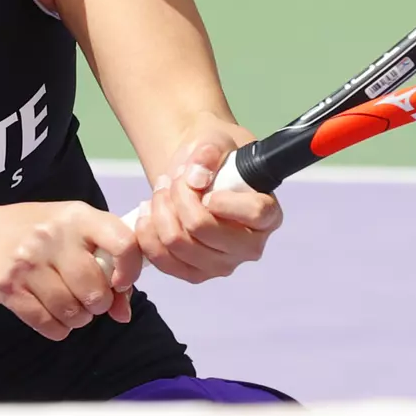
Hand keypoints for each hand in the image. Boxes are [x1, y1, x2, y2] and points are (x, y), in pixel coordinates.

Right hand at [0, 202, 142, 339]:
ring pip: (71, 311)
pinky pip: (47, 323)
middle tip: (91, 298)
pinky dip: (57, 328)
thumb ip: (108, 266)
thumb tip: (123, 313)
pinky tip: (53, 314)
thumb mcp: (78, 235)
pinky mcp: (8, 286)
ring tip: (73, 307)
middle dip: (99, 303)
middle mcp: (53, 235)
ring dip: (78, 318)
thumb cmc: (43, 235)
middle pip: (94, 289)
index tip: (121, 282)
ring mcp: (27, 261)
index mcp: (79, 216)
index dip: (130, 269)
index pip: (122, 242)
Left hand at [136, 117, 282, 283]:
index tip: (207, 187)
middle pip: (205, 230)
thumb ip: (210, 152)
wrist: (194, 174)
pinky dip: (147, 233)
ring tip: (161, 190)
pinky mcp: (195, 274)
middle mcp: (250, 246)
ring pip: (178, 243)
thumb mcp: (216, 141)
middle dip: (180, 196)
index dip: (227, 201)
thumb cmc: (215, 158)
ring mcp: (222, 264)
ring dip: (160, 211)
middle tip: (174, 178)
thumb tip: (197, 175)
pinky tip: (148, 211)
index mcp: (268, 214)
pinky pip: (162, 260)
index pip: (255, 213)